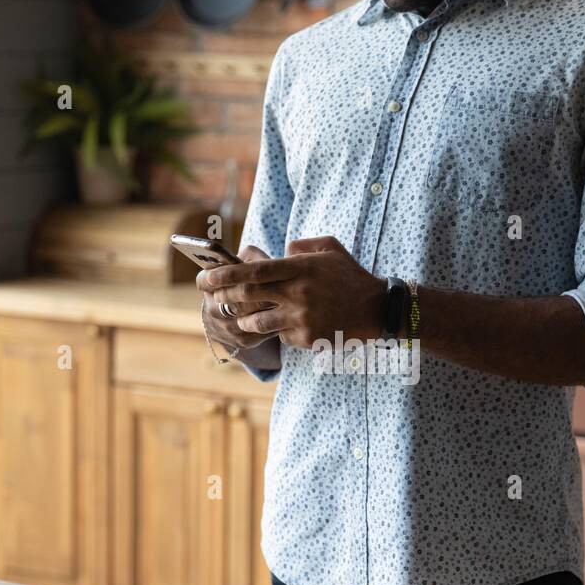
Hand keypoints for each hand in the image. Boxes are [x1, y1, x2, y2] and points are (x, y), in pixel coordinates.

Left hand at [203, 237, 384, 348]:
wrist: (377, 310)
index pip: (256, 270)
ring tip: (238, 316)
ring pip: (257, 322)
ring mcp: (303, 318)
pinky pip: (279, 336)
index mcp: (302, 268)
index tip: (207, 276)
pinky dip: (274, 331)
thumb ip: (300, 246)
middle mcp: (299, 293)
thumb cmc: (350, 276)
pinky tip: (279, 326)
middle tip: (211, 296)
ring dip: (243, 319)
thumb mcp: (330, 248)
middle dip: (223, 296)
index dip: (227, 274)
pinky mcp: (307, 338)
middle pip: (249, 295)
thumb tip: (278, 251)